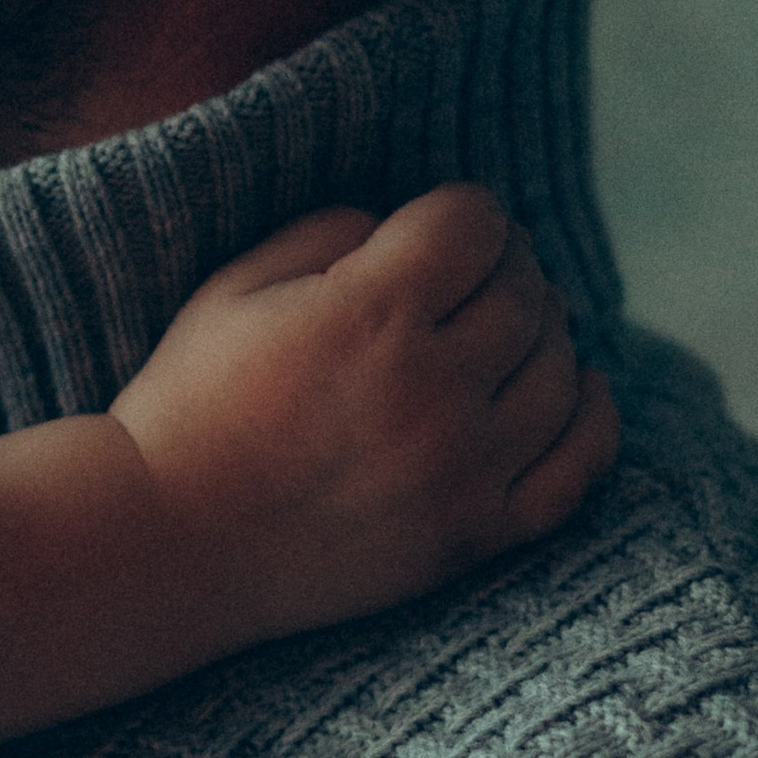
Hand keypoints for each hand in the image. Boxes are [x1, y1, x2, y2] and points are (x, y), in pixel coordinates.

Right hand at [108, 185, 618, 659]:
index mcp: (368, 313)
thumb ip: (335, 231)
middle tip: (472, 279)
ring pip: (562, 369)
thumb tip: (418, 229)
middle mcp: (430, 390)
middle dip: (504, 269)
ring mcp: (461, 470)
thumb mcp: (237, 285)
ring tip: (504, 332)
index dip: (462, 213)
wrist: (166, 544)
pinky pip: (579, 468)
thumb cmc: (192, 402)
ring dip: (544, 335)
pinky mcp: (474, 537)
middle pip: (526, 292)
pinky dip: (591, 416)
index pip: (476, 223)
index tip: (441, 229)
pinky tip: (576, 388)